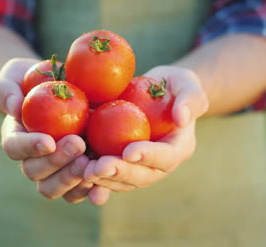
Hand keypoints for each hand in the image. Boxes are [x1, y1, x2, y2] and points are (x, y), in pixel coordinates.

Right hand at [0, 58, 92, 202]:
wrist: (63, 88)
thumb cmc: (35, 79)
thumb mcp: (16, 75)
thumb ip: (7, 89)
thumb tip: (14, 107)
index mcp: (16, 137)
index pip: (14, 147)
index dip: (29, 147)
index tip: (49, 141)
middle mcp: (32, 159)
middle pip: (35, 171)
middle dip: (56, 162)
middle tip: (78, 145)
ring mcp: (53, 170)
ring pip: (54, 188)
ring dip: (72, 179)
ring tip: (92, 163)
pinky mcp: (76, 175)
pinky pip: (78, 191)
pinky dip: (90, 191)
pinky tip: (103, 185)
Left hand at [83, 65, 208, 204]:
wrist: (156, 92)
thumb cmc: (174, 85)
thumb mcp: (186, 84)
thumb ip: (190, 99)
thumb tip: (182, 118)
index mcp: (178, 148)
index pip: (166, 157)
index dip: (149, 156)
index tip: (129, 151)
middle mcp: (158, 164)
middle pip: (142, 176)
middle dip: (120, 173)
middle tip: (99, 167)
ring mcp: (138, 167)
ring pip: (122, 181)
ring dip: (102, 179)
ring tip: (82, 171)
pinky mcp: (119, 163)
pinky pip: (106, 175)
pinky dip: (92, 178)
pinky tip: (74, 174)